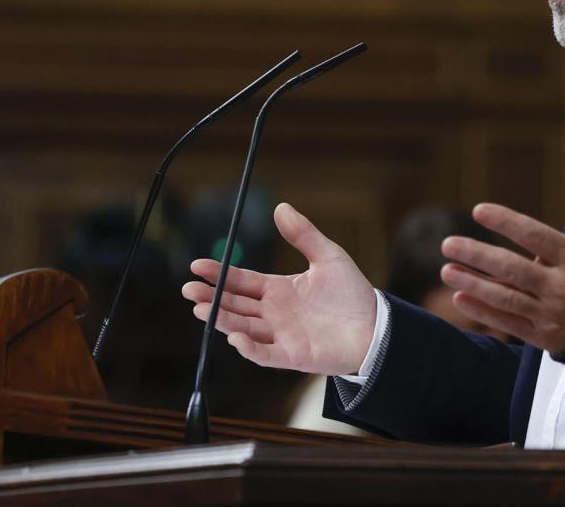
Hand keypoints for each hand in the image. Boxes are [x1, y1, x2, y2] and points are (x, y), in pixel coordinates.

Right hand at [181, 203, 376, 374]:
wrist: (375, 326)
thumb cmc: (351, 293)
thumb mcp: (328, 256)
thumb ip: (303, 234)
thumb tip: (281, 207)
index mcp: (278, 290)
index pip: (241, 281)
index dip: (219, 274)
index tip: (197, 265)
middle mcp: (274, 313)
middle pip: (234, 305)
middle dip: (210, 297)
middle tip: (188, 288)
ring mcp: (280, 335)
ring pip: (243, 327)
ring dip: (221, 319)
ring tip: (201, 308)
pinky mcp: (291, 356)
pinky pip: (265, 354)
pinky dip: (249, 348)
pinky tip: (235, 337)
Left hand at [440, 164, 564, 354]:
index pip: (536, 236)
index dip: (507, 223)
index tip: (479, 210)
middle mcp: (564, 288)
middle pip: (514, 269)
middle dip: (478, 256)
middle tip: (448, 244)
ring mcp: (553, 315)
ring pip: (507, 298)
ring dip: (474, 284)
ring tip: (446, 269)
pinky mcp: (546, 338)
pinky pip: (509, 324)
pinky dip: (483, 312)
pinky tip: (460, 297)